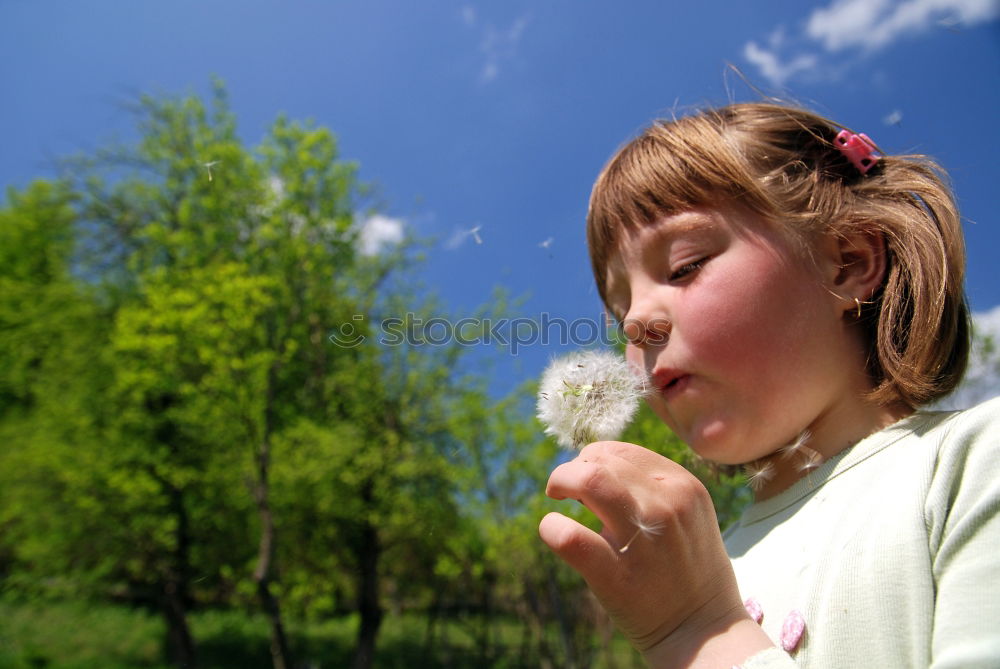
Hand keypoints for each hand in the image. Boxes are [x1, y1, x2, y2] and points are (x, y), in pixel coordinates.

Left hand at [539, 441, 769, 666]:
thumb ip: (651, 486)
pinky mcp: (617, 576)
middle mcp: (667, 505)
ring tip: (556, 496)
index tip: (586, 478)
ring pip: (588, 481)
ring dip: (561, 481)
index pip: (622, 451)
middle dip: (573, 470)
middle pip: (600, 460)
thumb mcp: (686, 513)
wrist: (704, 631)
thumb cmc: (688, 568)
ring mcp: (643, 540)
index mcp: (684, 486)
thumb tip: (594, 463)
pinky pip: (570, 537)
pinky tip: (552, 530)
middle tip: (565, 490)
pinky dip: (551, 527)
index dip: (593, 459)